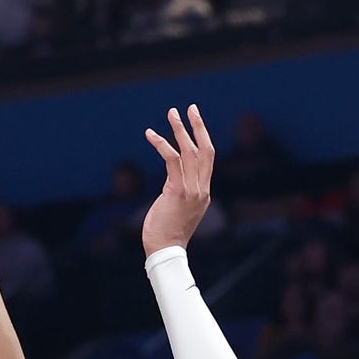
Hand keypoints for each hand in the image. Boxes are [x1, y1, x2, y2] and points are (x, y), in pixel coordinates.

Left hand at [141, 105, 214, 255]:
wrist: (165, 251)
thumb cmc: (167, 234)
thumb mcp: (179, 211)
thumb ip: (180, 194)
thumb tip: (173, 184)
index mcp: (204, 193)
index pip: (207, 159)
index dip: (202, 138)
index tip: (196, 122)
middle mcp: (201, 189)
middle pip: (205, 150)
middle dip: (198, 126)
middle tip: (190, 107)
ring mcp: (192, 190)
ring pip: (189, 151)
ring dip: (179, 129)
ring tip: (171, 113)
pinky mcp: (177, 191)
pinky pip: (171, 160)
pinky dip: (161, 144)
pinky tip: (150, 134)